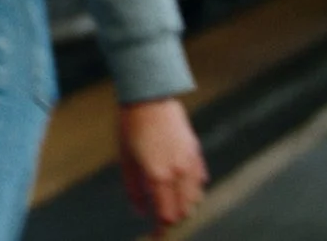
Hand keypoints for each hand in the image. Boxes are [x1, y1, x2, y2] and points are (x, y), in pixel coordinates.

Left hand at [118, 97, 207, 231]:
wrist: (150, 98)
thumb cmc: (132, 128)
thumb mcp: (126, 160)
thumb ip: (134, 190)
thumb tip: (141, 211)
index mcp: (159, 177)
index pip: (167, 215)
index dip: (161, 228)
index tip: (156, 233)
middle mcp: (179, 173)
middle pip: (184, 211)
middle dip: (173, 218)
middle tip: (160, 218)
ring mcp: (191, 163)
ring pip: (196, 198)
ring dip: (184, 205)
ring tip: (169, 203)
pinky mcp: (196, 153)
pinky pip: (200, 181)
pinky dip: (192, 189)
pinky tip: (180, 186)